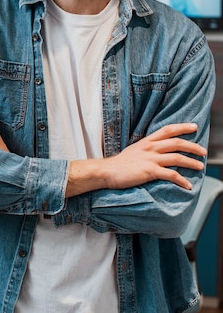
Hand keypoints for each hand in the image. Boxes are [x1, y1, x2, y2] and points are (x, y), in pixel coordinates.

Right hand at [67, 123, 205, 196]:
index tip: (194, 126)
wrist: (107, 171)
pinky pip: (171, 175)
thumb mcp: (133, 150)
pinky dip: (182, 180)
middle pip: (177, 143)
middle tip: (203, 151)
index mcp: (146, 141)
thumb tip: (157, 151)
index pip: (167, 130)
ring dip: (191, 162)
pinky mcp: (150, 171)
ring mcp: (150, 159)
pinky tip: (188, 185)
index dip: (182, 127)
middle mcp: (150, 148)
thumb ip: (146, 148)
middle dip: (193, 146)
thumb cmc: (119, 164)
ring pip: (177, 158)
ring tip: (200, 166)